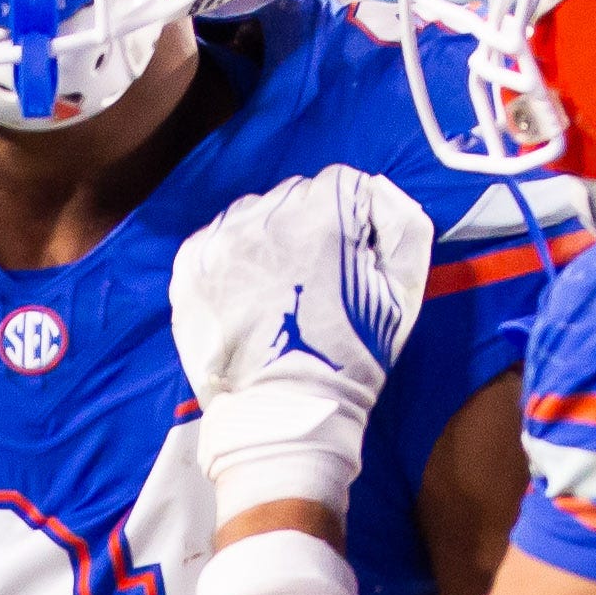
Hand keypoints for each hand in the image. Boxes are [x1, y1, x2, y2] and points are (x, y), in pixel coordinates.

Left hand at [169, 163, 432, 520]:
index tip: (350, 254)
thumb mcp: (402, 290)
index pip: (343, 183)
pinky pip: (217, 238)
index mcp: (322, 213)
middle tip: (315, 276)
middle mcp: (266, 214)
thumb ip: (404, 225)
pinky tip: (248, 291)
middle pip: (296, 194)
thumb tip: (379, 190)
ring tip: (279, 286)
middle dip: (311, 224)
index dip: (353, 217)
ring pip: (255, 213)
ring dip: (270, 236)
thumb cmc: (351, 356)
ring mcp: (221, 239)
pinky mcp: (190, 265)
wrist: (285, 412)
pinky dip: (233, 255)